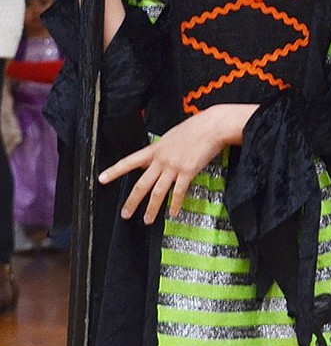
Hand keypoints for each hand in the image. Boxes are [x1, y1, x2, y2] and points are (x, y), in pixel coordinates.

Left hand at [99, 105, 249, 222]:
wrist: (213, 125)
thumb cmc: (197, 127)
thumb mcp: (173, 136)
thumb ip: (163, 149)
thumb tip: (157, 159)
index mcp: (156, 148)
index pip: (130, 161)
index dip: (114, 171)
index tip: (102, 179)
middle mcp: (161, 159)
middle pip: (142, 184)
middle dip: (132, 201)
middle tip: (125, 214)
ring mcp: (174, 166)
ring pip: (157, 192)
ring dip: (151, 209)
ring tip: (147, 220)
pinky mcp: (187, 171)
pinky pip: (178, 192)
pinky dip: (174, 204)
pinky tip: (173, 213)